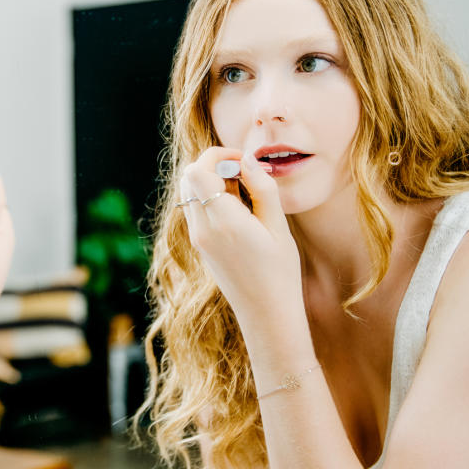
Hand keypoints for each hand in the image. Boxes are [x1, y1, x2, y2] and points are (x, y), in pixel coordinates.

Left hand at [179, 147, 302, 318]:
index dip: (219, 156)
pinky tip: (237, 211)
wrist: (265, 312)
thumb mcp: (278, 227)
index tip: (244, 162)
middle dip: (213, 166)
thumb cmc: (279, 271)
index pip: (197, 170)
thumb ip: (261, 189)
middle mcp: (202, 228)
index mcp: (222, 220)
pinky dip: (210, 199)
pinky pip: (195, 209)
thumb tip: (246, 160)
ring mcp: (197, 238)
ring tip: (243, 195)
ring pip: (189, 192)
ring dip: (211, 182)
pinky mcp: (199, 245)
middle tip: (244, 177)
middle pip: (188, 177)